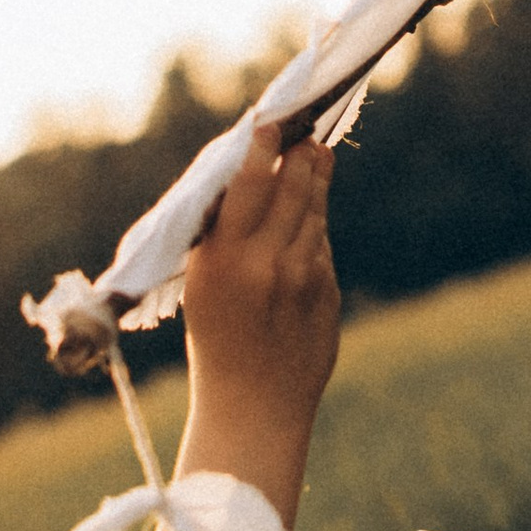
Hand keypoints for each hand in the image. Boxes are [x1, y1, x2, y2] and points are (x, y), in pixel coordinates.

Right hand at [181, 126, 339, 431]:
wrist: (253, 408)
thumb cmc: (216, 341)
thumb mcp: (202, 286)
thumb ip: (225, 237)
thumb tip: (250, 179)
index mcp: (222, 260)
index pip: (249, 185)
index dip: (263, 149)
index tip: (271, 122)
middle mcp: (266, 263)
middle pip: (293, 187)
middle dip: (301, 154)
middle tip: (304, 130)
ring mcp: (304, 278)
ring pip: (315, 211)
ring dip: (315, 180)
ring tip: (315, 154)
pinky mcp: (328, 292)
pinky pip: (322, 245)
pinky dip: (315, 225)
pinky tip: (311, 211)